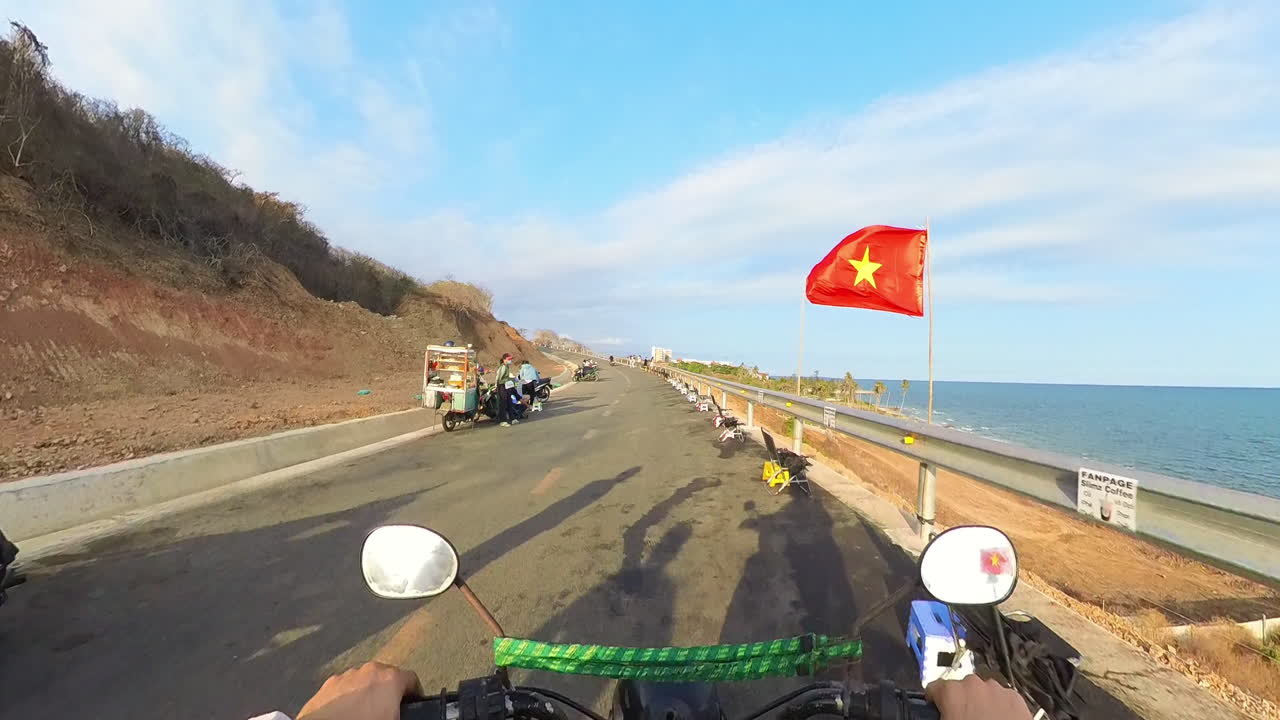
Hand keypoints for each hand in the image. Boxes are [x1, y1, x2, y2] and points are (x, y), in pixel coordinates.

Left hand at [297, 662, 421, 719]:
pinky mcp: (328, 684)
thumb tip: (396, 713)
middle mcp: (370, 670)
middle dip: (388, 692)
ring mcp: (347, 675)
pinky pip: (345, 688)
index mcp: (391, 678)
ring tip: (363, 714)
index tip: (413, 704)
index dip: (415, 694)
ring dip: (367, 693)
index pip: (412, 680)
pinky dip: (348, 697)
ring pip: (364, 681)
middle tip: (387, 711)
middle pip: (387, 677)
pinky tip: (346, 713)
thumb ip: (400, 713)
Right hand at [925, 676, 1031, 719]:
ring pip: (983, 691)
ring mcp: (996, 689)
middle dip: (962, 701)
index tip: (938, 709)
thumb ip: (940, 716)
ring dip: (982, 703)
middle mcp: (973, 684)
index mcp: (951, 692)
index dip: (935, 701)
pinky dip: (1000, 707)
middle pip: (961, 688)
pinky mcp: (1015, 697)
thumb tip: (943, 714)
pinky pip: (1002, 697)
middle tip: (965, 719)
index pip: (934, 688)